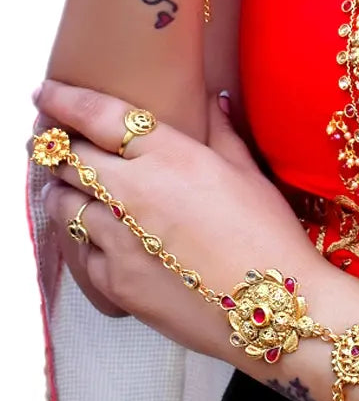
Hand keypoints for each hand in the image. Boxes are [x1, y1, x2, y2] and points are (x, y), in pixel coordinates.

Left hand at [37, 80, 324, 362]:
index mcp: (170, 155)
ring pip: (62, 204)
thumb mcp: (247, 172)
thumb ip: (220, 131)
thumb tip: (211, 100)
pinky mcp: (113, 281)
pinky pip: (77, 251)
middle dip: (57, 147)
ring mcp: (118, 239)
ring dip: (64, 191)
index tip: (46, 93)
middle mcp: (135, 191)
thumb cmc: (267, 235)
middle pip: (69, 158)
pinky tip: (94, 235)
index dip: (65, 100)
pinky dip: (79, 238)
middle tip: (55, 143)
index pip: (98, 116)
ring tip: (72, 189)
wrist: (271, 308)